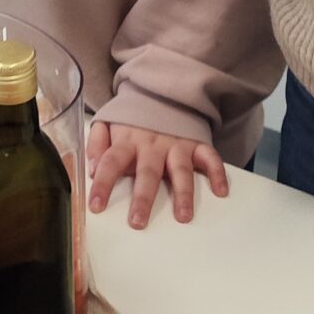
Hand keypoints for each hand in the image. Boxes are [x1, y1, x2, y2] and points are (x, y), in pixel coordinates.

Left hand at [88, 121, 229, 228]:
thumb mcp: (108, 122)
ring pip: (181, 170)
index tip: (96, 206)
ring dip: (183, 194)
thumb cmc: (133, 118)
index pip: (112, 161)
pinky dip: (217, 173)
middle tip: (138, 222)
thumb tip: (92, 168)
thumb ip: (97, 143)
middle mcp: (153, 144)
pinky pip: (210, 157)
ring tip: (183, 217)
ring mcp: (177, 144)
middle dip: (143, 198)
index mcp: (128, 139)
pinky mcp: (197, 143)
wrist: (161, 91)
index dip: (103, 183)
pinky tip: (220, 191)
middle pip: (148, 172)